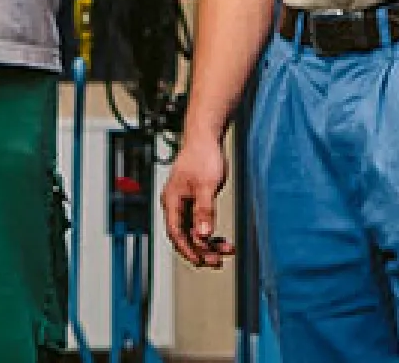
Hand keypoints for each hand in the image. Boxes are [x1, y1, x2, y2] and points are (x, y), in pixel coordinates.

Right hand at [161, 133, 235, 268]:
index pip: (176, 232)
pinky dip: (210, 232)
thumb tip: (203, 235)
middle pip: (184, 235)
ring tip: (226, 250)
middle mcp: (175, 204)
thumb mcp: (206, 185)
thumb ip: (204, 211)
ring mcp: (184, 203)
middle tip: (219, 260)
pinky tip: (222, 238)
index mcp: (172, 200)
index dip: (188, 249)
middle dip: (201, 249)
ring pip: (193, 231)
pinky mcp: (194, 200)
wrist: (206, 137)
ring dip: (208, 243)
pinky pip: (199, 223)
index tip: (203, 261)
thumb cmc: (202, 156)